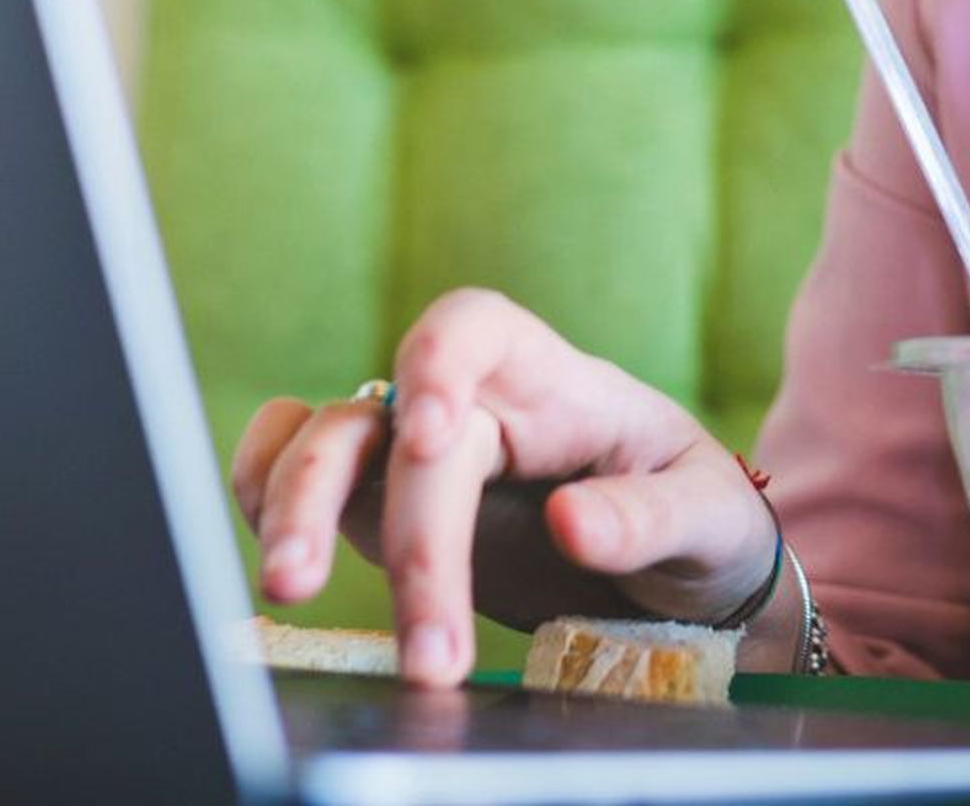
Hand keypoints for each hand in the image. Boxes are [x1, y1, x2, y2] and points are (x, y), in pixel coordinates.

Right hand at [226, 288, 776, 686]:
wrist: (672, 565)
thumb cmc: (694, 518)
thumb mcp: (706, 516)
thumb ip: (647, 519)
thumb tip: (572, 522)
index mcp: (553, 384)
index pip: (476, 327)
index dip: (438, 364)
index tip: (433, 437)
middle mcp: (470, 406)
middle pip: (395, 424)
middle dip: (403, 530)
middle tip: (425, 641)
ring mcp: (413, 455)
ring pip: (326, 445)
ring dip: (297, 509)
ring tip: (288, 590)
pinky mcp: (382, 509)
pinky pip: (296, 471)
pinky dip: (263, 494)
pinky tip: (273, 548)